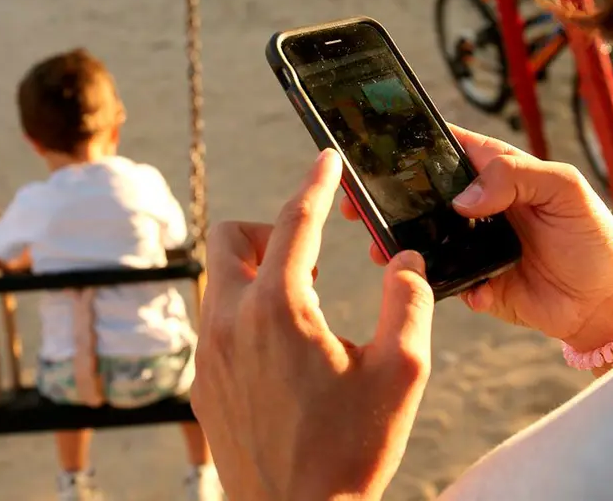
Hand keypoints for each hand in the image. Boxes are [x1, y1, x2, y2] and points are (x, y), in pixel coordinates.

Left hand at [192, 149, 434, 500]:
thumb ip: (410, 303)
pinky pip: (216, 322)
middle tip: (311, 255)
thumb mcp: (402, 374)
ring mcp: (209, 353)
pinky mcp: (203, 383)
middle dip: (270, 228)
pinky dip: (245, 312)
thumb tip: (405, 260)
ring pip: (219, 280)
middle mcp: (231, 322)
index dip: (316, 184)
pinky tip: (282, 349)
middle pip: (232, 237)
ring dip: (257, 271)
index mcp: (280, 310)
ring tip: (304, 304)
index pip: (295, 222)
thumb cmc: (351, 451)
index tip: (326, 160)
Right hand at [341, 125, 612, 354]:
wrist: (605, 303)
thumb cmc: (592, 236)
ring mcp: (470, 245)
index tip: (376, 149)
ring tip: (379, 245)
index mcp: (496, 172)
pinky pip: (439, 279)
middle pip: (420, 194)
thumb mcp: (564, 188)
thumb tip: (464, 198)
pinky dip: (432, 280)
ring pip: (421, 237)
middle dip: (387, 196)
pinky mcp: (471, 282)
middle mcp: (477, 206)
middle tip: (357, 203)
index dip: (410, 145)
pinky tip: (430, 279)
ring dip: (397, 240)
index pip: (444, 148)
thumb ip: (516, 176)